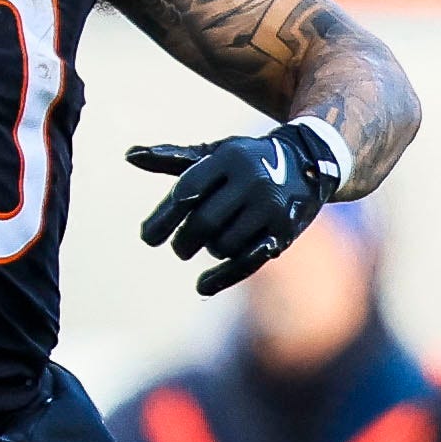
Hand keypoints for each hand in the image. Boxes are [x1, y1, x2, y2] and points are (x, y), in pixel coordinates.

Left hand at [129, 123, 340, 295]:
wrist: (310, 162)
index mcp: (229, 158)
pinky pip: (247, 262)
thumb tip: (129, 156)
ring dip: (209, 249)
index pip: (186, 192)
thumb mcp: (214, 154)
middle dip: (183, 240)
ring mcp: (272, 208)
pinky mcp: (285, 232)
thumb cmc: (247, 160)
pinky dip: (222, 278)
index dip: (163, 217)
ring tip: (212, 241)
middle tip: (178, 247)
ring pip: (223, 244)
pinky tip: (201, 287)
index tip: (148, 238)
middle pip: (203, 223)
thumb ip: (173, 159)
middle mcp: (253, 181)